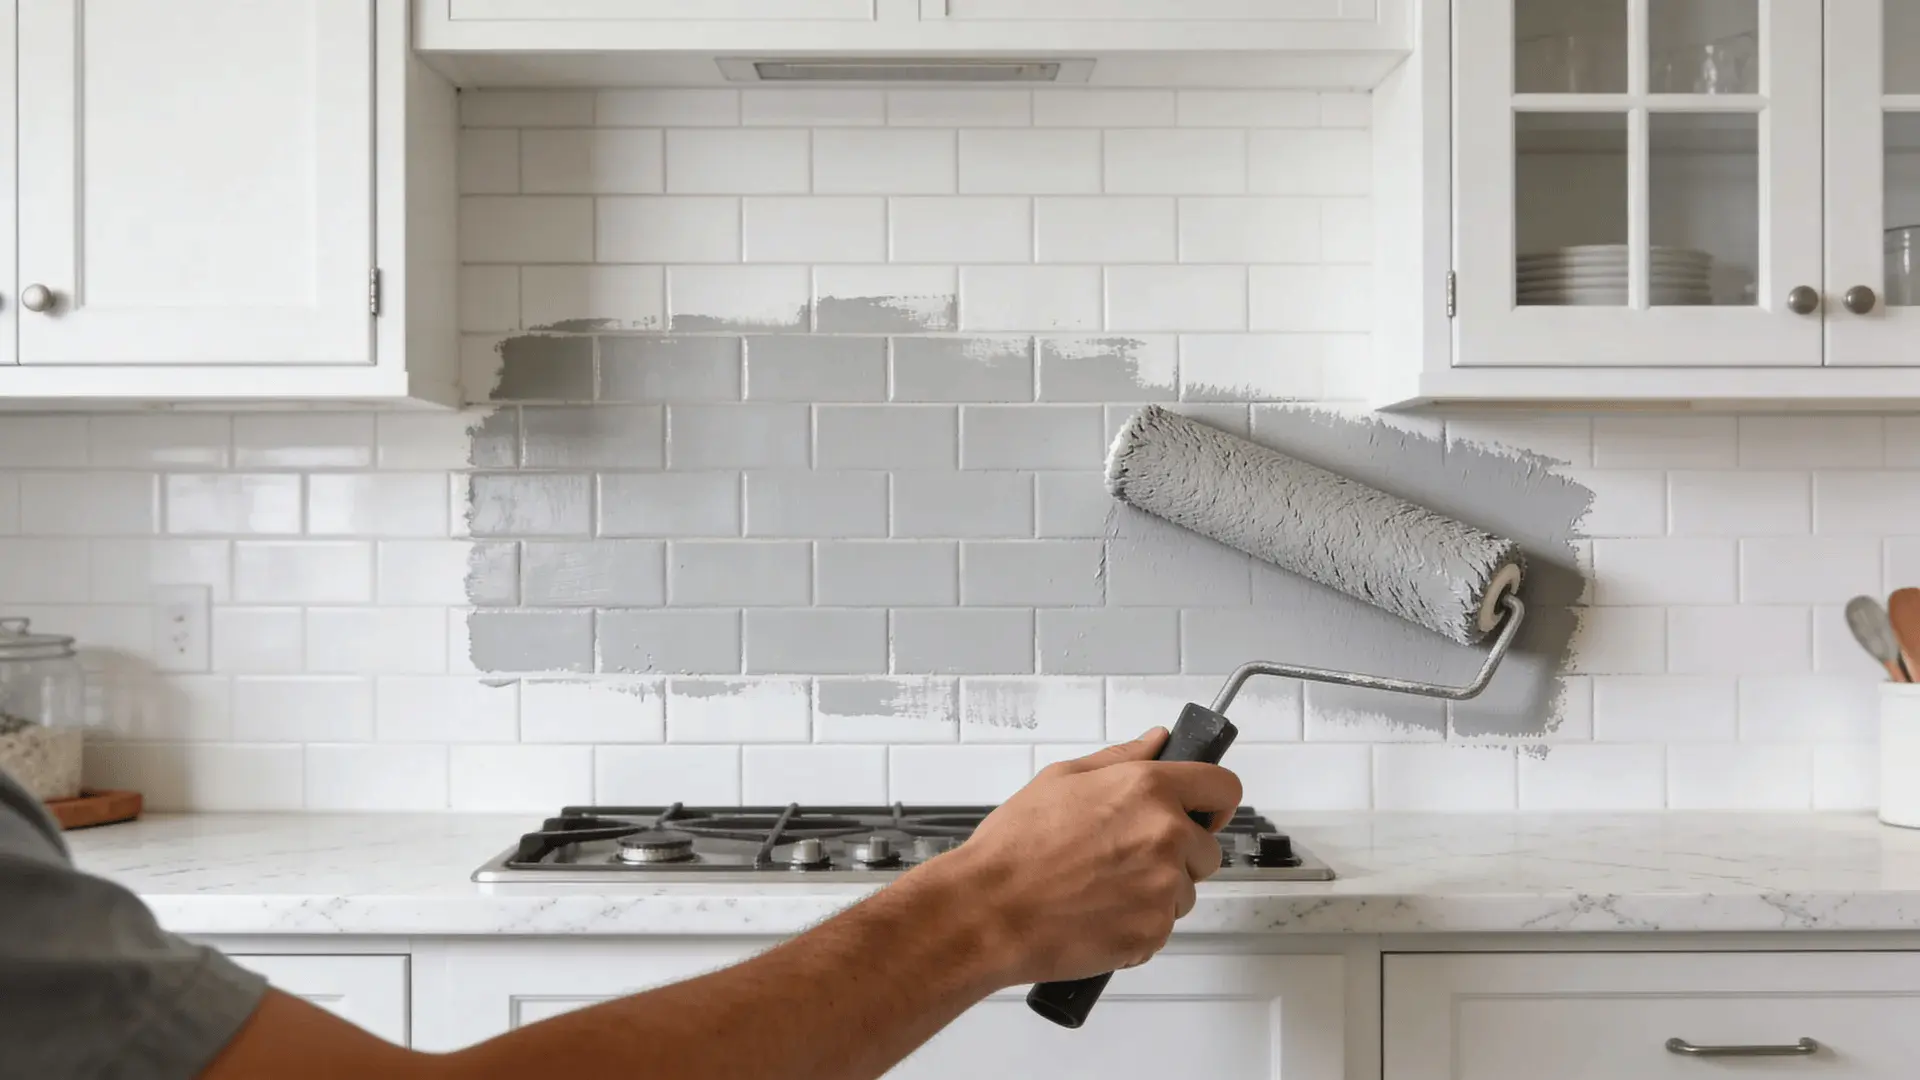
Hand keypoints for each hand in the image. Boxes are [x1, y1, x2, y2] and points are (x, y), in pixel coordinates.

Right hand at [921, 728, 1242, 987]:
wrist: (988, 911)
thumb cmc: (1014, 848)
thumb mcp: (1061, 779)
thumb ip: (1121, 758)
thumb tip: (1157, 742)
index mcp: (1147, 789)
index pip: (1223, 788)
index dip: (1213, 802)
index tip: (1203, 812)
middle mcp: (1165, 835)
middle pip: (1207, 849)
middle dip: (1178, 855)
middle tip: (1124, 859)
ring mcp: (1163, 887)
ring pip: (1184, 891)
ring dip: (1156, 893)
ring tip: (1101, 889)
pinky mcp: (1153, 931)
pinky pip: (1161, 927)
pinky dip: (1137, 925)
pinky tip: (1097, 914)